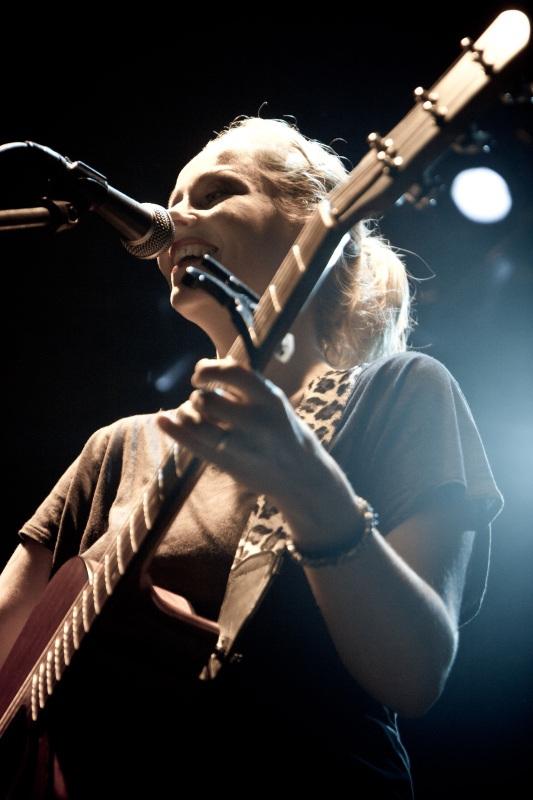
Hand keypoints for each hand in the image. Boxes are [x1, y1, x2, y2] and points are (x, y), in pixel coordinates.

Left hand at [156, 356, 327, 502]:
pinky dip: (172, 430)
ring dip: (185, 413)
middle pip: (206, 399)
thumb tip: (210, 366)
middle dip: (197, 397)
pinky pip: (192, 445)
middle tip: (202, 402)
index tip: (200, 376)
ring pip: (195, 422)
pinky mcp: (227, 464)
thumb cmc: (282, 429)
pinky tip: (162, 420)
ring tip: (191, 414)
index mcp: (270, 398)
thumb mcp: (274, 401)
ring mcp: (241, 445)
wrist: (300, 474)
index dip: (207, 369)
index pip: (232, 372)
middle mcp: (256, 421)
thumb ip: (246, 385)